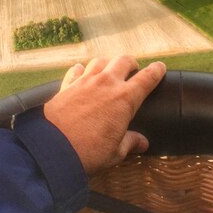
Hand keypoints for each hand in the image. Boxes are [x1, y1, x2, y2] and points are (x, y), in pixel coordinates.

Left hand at [44, 56, 165, 174]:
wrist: (51, 149)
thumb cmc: (88, 152)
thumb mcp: (115, 153)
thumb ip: (130, 143)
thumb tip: (142, 142)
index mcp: (125, 99)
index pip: (147, 78)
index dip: (156, 70)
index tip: (160, 67)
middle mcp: (106, 84)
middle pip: (123, 60)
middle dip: (131, 63)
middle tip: (133, 71)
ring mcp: (85, 82)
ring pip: (100, 61)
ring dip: (108, 64)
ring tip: (108, 71)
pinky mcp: (66, 86)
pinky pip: (76, 70)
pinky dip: (81, 70)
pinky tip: (81, 72)